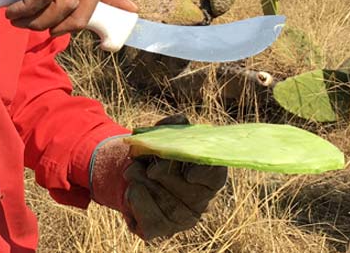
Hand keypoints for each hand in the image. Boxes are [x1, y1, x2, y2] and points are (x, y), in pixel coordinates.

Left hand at [90, 116, 226, 240]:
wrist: (133, 174)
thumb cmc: (155, 154)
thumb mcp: (163, 135)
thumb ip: (173, 126)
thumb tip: (179, 121)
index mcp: (207, 175)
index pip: (216, 176)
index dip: (204, 174)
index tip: (189, 173)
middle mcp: (201, 201)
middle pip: (187, 189)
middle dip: (162, 172)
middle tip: (148, 166)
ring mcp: (182, 218)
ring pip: (167, 202)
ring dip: (143, 180)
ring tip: (132, 171)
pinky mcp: (161, 229)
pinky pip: (150, 218)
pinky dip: (136, 199)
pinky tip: (133, 190)